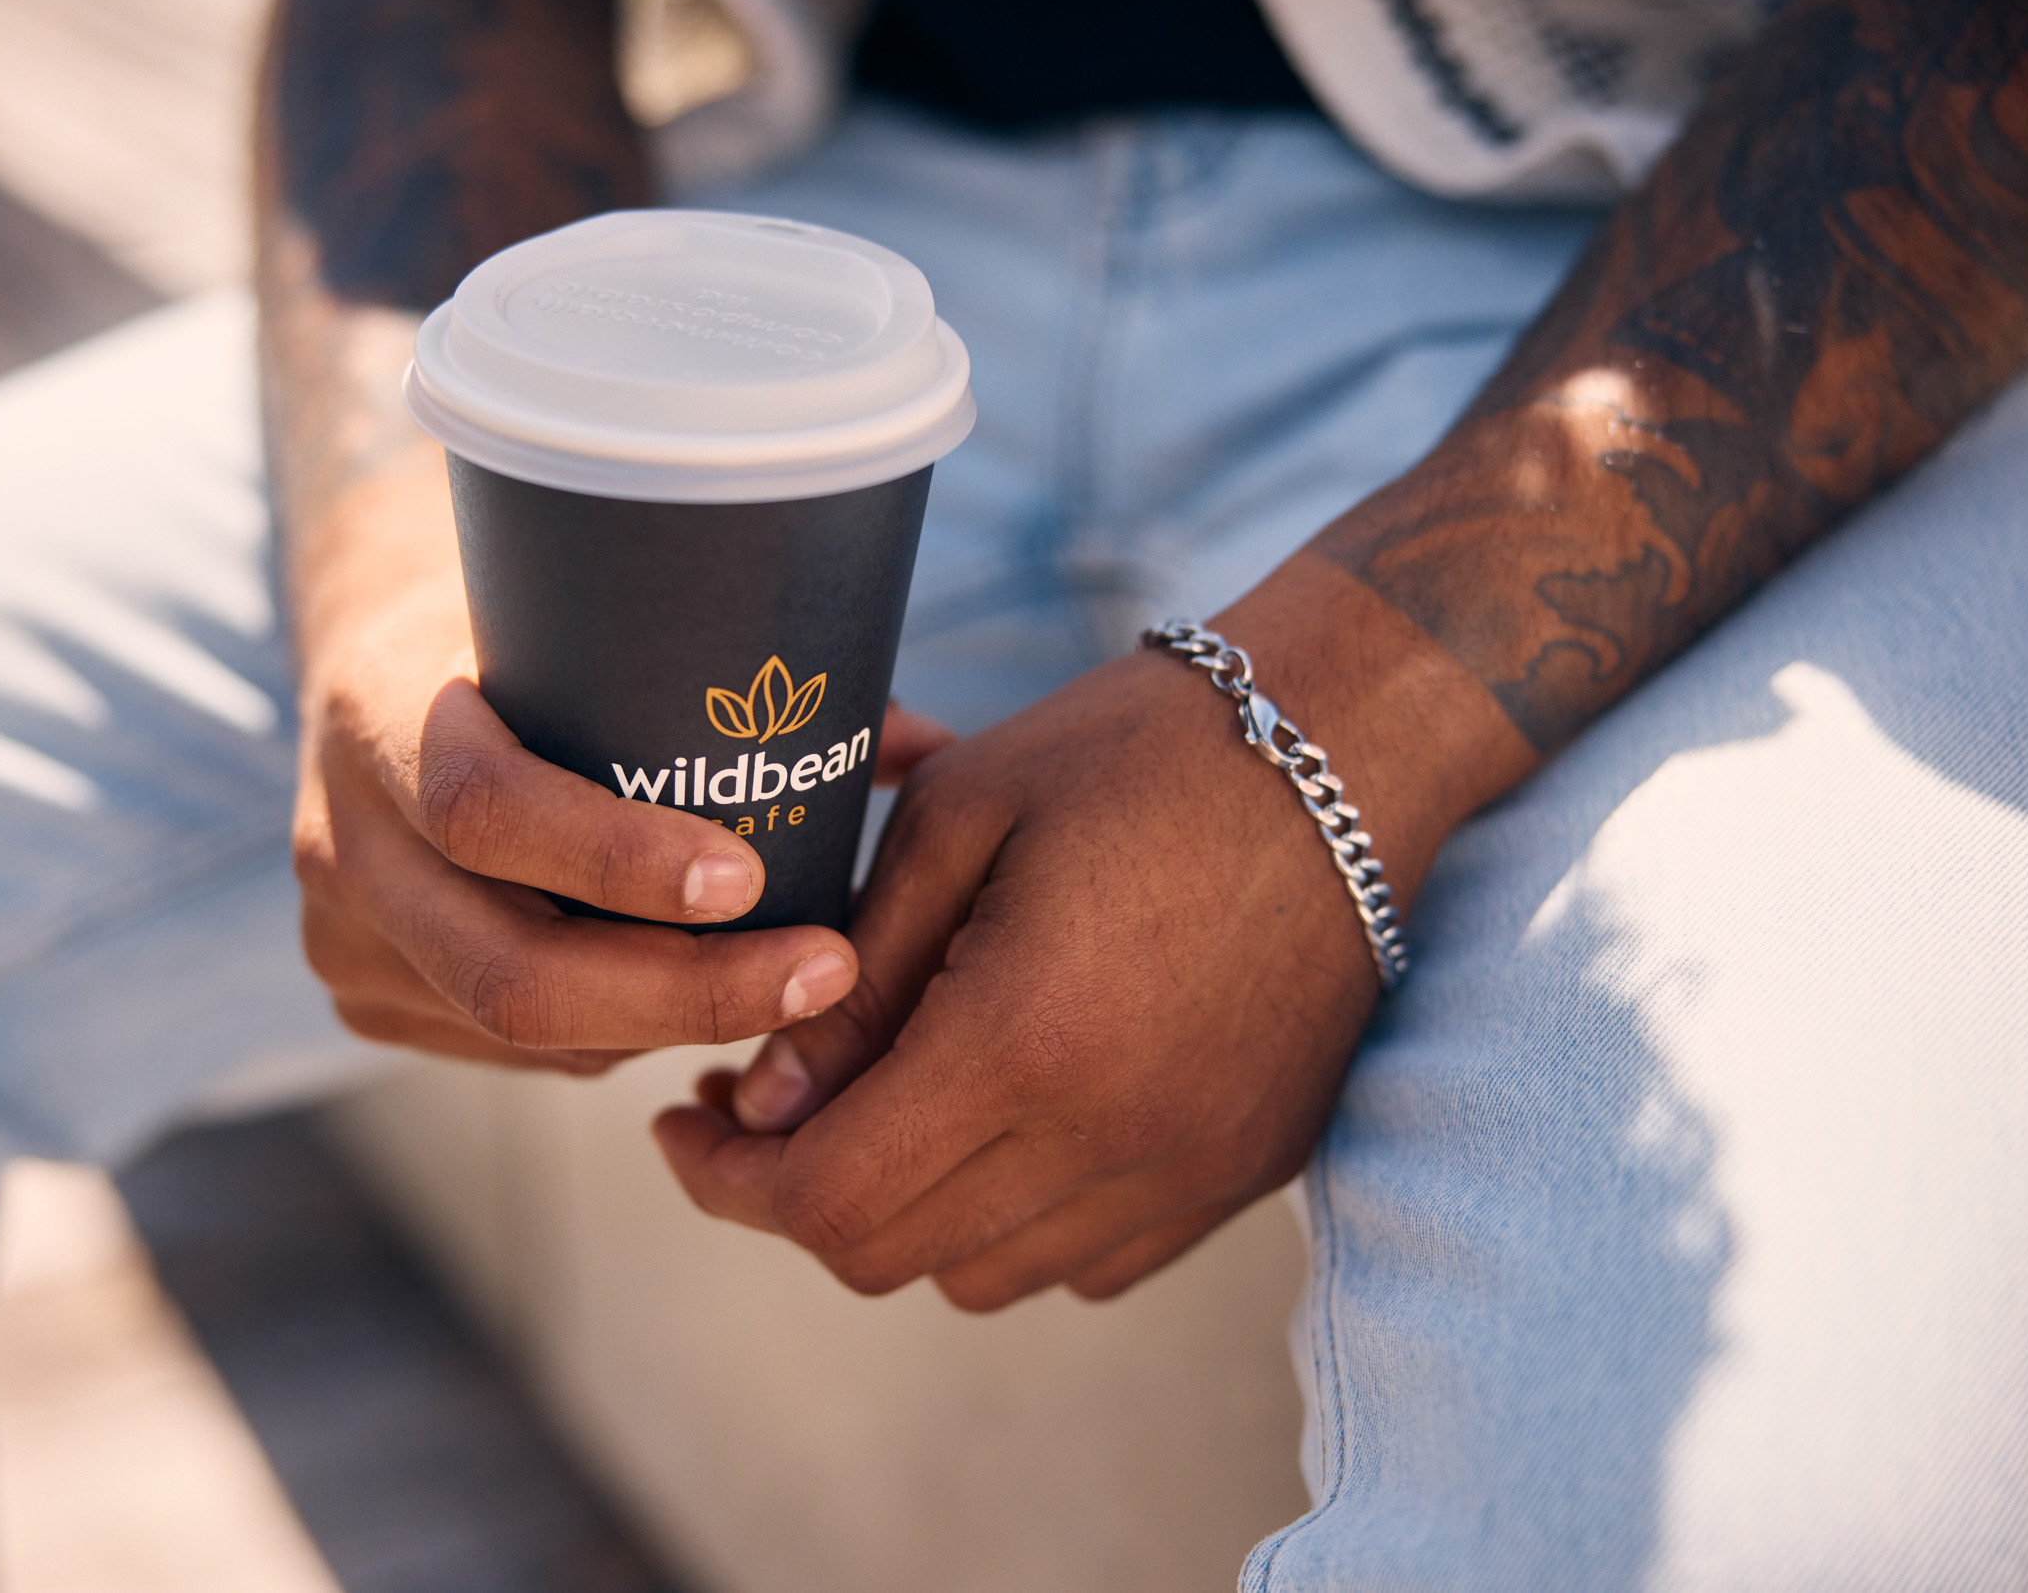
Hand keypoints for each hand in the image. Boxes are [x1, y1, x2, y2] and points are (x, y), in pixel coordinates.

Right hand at [286, 382, 953, 1069]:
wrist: (368, 662)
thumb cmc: (514, 625)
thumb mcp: (584, 606)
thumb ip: (735, 666)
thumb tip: (916, 741)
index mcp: (380, 708)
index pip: (483, 810)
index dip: (620, 860)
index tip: (749, 875)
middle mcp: (342, 836)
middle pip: (512, 972)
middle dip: (688, 993)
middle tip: (824, 973)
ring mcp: (343, 934)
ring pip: (522, 1030)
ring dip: (668, 1027)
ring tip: (792, 992)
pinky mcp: (363, 996)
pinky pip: (509, 1052)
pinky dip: (613, 1037)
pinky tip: (692, 1002)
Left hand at [653, 558, 1530, 1305]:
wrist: (1345, 751)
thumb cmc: (1130, 753)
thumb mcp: (956, 819)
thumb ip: (852, 978)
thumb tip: (767, 1101)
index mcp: (1025, 1045)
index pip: (829, 1200)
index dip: (725, 1181)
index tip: (682, 1118)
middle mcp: (1112, 1141)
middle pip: (890, 1255)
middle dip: (792, 1194)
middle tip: (754, 1103)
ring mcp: (1187, 1172)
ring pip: (981, 1275)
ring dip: (899, 1212)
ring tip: (869, 1105)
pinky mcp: (1240, 1173)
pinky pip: (1085, 1263)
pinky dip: (1007, 1221)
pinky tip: (990, 1119)